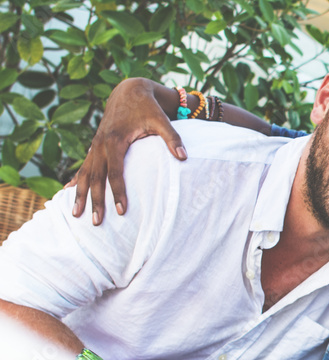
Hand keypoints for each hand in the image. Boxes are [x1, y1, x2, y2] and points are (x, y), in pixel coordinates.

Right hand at [69, 77, 186, 225]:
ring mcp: (95, 145)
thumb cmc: (148, 107)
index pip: (115, 172)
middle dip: (95, 200)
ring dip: (79, 193)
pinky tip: (67, 192)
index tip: (121, 211)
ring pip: (84, 173)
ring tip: (75, 213)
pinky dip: (75, 180)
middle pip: (95, 177)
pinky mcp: (95, 145)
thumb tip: (184, 156)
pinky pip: (82, 166)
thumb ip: (173, 138)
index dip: (118, 192)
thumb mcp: (162, 120)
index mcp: (115, 140)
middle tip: (96, 222)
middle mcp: (100, 143)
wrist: (129, 90)